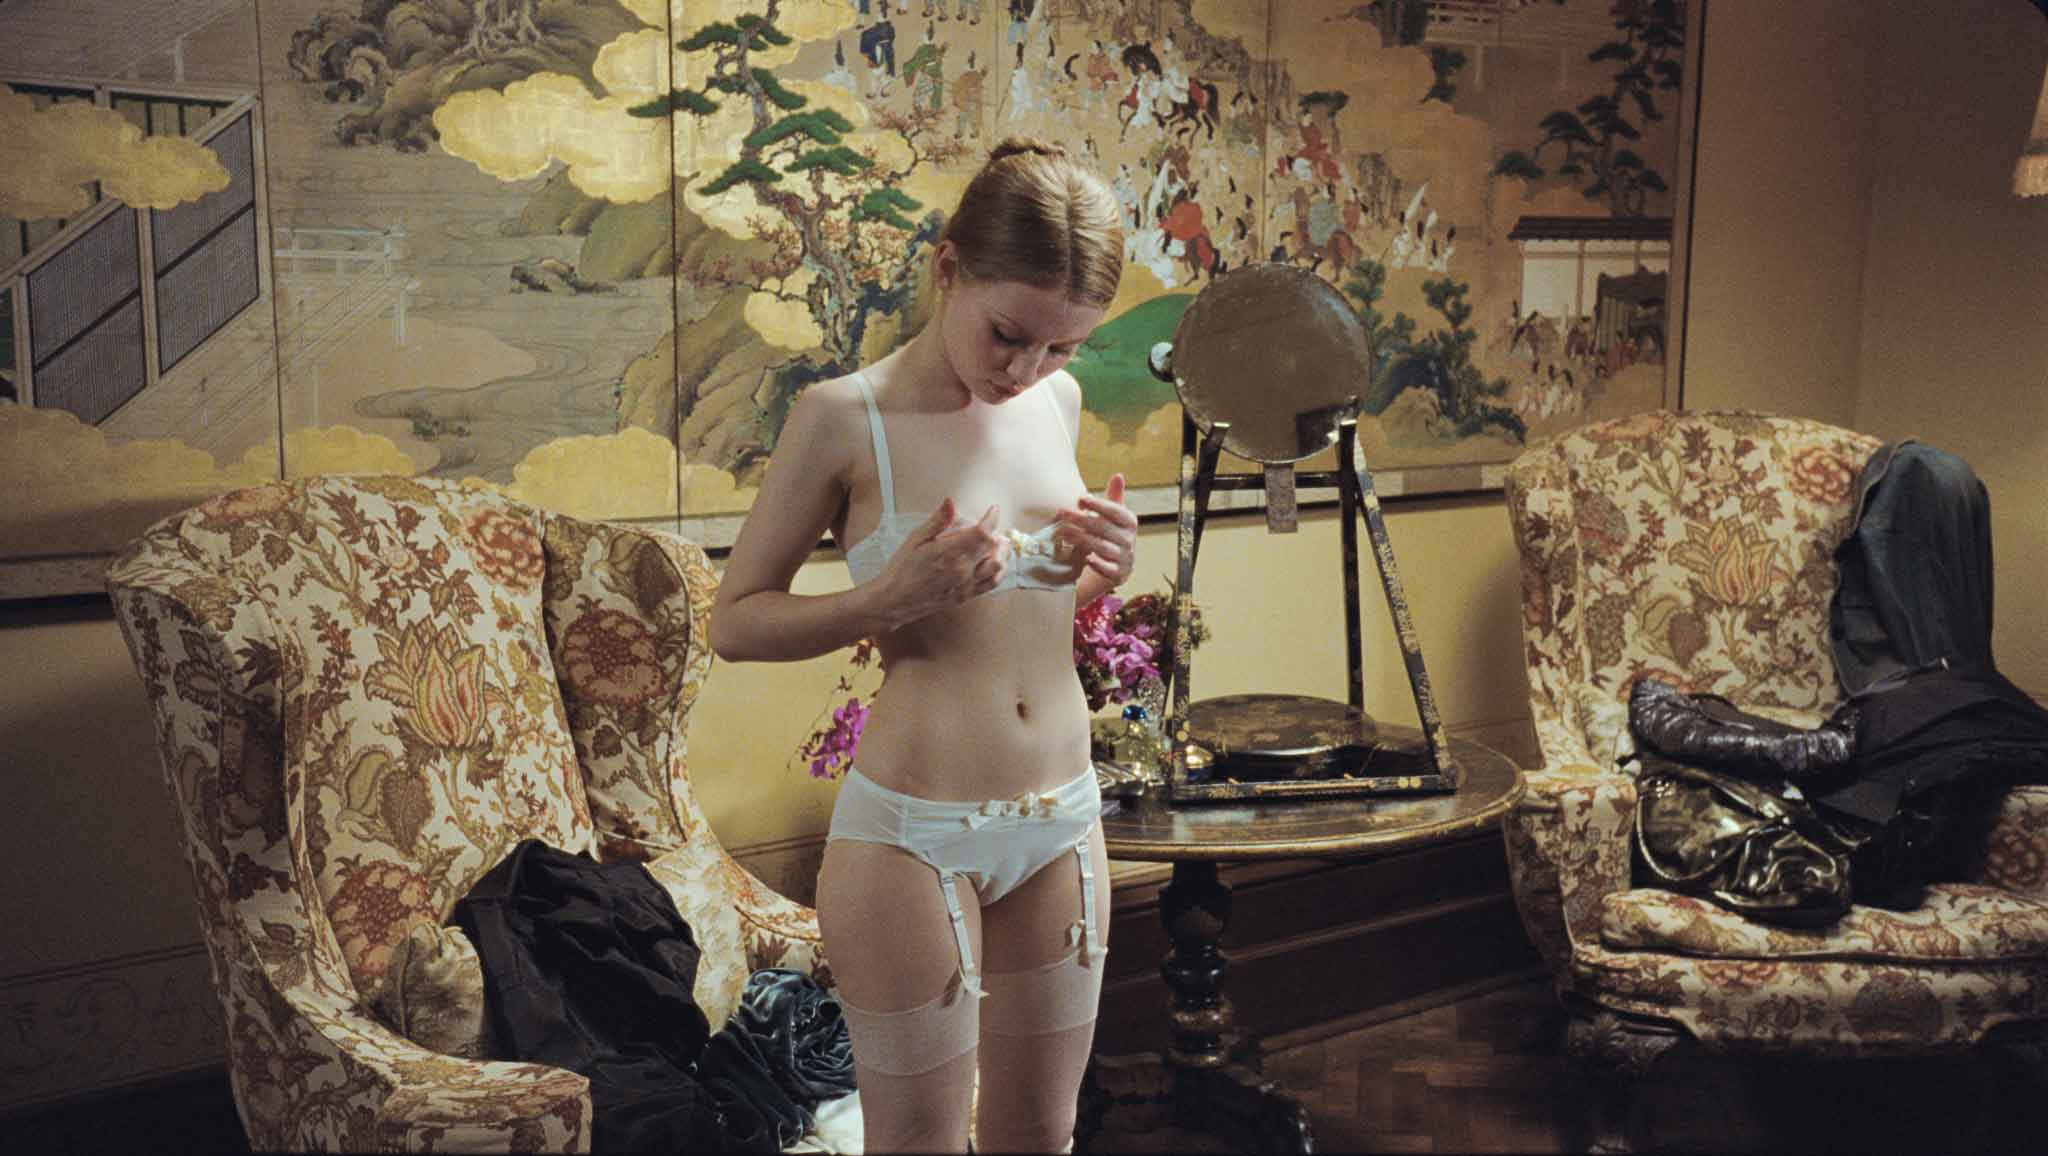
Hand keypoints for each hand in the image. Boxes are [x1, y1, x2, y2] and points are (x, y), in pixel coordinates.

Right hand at [879, 499, 1007, 623]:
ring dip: (1001, 553)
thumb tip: (950, 501)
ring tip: (997, 544)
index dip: (991, 518)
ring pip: (997, 567)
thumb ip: (937, 521)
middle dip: (996, 534)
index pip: (983, 532)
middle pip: (993, 548)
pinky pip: (991, 584)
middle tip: (991, 526)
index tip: (992, 510)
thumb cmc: (901, 569)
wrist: (894, 600)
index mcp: (950, 553)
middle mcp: (962, 570)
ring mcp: (966, 585)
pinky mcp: (966, 596)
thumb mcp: (915, 539)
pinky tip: (994, 564)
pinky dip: (998, 572)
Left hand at [1055, 473, 1136, 586]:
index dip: (1098, 504)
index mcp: (1129, 522)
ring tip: (1063, 533)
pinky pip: (1107, 569)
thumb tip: (1118, 475)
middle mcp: (1129, 539)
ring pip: (1101, 547)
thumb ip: (1114, 497)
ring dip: (1081, 539)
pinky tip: (1085, 558)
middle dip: (1081, 520)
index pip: (1115, 511)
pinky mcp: (1118, 574)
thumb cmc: (1110, 535)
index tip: (1080, 499)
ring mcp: (1125, 558)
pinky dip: (1097, 564)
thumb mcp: (1114, 516)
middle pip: (1103, 528)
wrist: (1116, 566)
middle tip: (1062, 514)